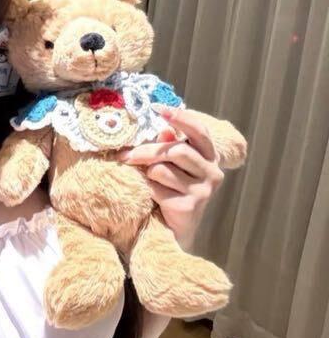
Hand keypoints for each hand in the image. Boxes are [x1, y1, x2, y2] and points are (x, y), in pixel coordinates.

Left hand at [115, 105, 224, 250]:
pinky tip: (152, 195)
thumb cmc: (172, 190)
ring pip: (163, 169)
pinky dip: (148, 189)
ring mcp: (203, 190)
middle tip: (125, 155)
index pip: (199, 131)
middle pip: (176, 151)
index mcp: (210, 156)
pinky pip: (158, 188)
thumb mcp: (171, 166)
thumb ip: (169, 146)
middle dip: (147, 151)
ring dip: (147, 172)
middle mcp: (212, 172)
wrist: (175, 229)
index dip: (180, 118)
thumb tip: (163, 129)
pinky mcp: (190, 206)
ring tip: (146, 179)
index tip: (157, 108)